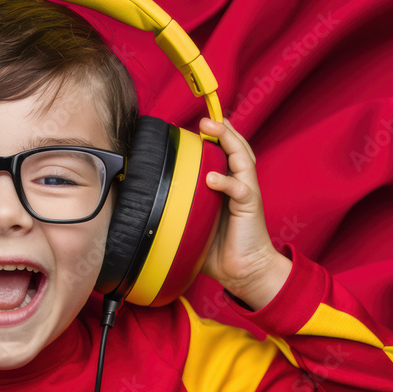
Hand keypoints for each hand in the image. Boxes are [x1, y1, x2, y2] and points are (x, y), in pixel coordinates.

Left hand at [198, 117, 291, 309]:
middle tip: (204, 120)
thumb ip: (179, 206)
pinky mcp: (250, 207)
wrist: (243, 271)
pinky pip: (240, 189)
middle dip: (222, 130)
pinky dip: (225, 182)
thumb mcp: (193, 220)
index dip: (214, 137)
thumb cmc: (216, 247)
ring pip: (242, 158)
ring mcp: (247, 192)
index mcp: (227, 184)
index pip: (224, 153)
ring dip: (228, 141)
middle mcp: (239, 183)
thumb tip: (142, 199)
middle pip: (236, 147)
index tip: (195, 126)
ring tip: (211, 130)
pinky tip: (211, 178)